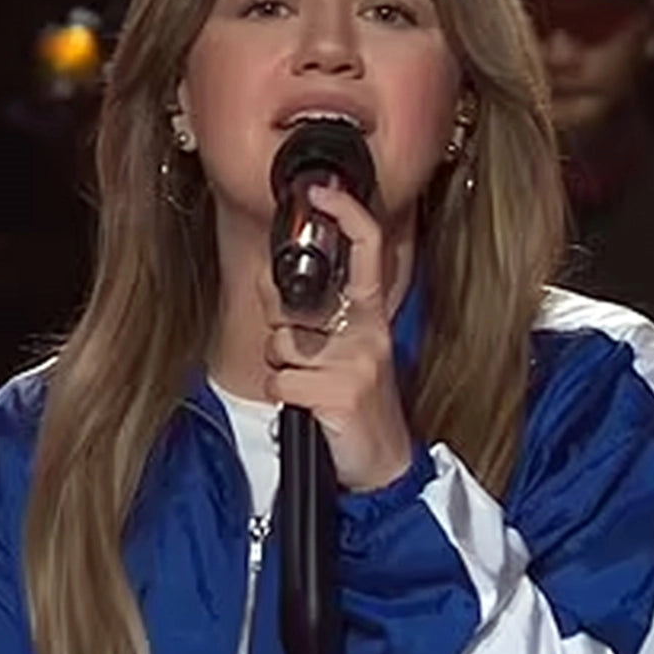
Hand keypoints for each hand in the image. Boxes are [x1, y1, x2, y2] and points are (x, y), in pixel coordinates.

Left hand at [261, 184, 411, 491]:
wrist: (384, 461)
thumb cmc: (359, 401)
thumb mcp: (350, 349)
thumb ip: (318, 315)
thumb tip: (269, 280)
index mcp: (371, 314)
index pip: (367, 249)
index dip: (346, 214)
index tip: (323, 192)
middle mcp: (367, 330)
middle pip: (294, 303)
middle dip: (279, 328)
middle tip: (302, 355)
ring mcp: (356, 361)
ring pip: (281, 345)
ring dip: (282, 370)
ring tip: (310, 387)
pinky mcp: (340, 392)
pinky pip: (281, 381)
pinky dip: (284, 396)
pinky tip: (308, 407)